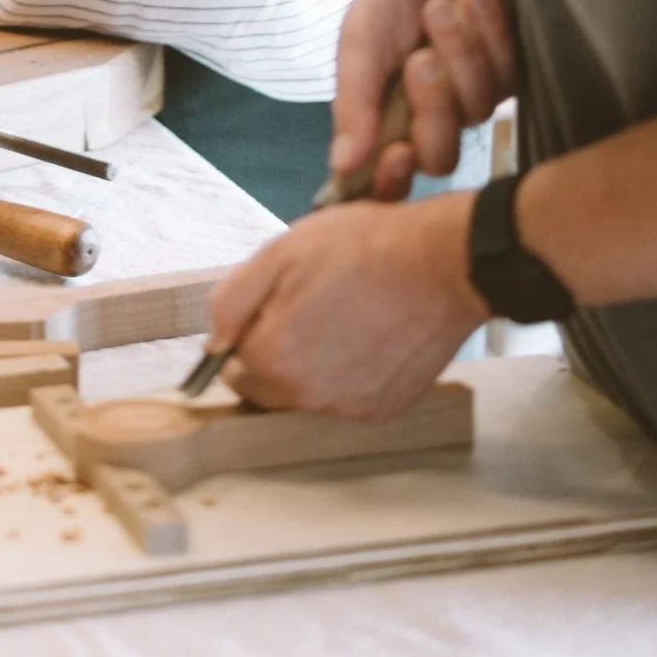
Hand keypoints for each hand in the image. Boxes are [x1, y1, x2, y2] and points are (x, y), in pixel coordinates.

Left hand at [209, 193, 486, 419]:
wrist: (442, 263)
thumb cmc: (365, 248)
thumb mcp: (281, 251)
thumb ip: (232, 300)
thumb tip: (213, 341)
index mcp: (273, 359)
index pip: (231, 364)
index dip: (248, 329)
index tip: (272, 306)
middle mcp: (308, 397)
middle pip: (267, 384)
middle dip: (276, 350)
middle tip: (308, 306)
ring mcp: (349, 408)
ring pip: (308, 391)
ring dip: (313, 362)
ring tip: (343, 314)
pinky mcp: (384, 409)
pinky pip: (348, 396)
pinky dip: (350, 371)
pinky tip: (368, 334)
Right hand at [333, 0, 514, 199]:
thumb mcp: (362, 33)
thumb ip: (352, 99)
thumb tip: (341, 166)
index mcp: (387, 109)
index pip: (389, 174)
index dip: (391, 181)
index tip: (396, 157)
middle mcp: (432, 110)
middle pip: (439, 156)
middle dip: (432, 107)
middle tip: (421, 60)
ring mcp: (476, 90)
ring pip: (476, 112)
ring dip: (459, 55)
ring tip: (443, 5)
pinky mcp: (516, 68)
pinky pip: (510, 79)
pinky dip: (489, 36)